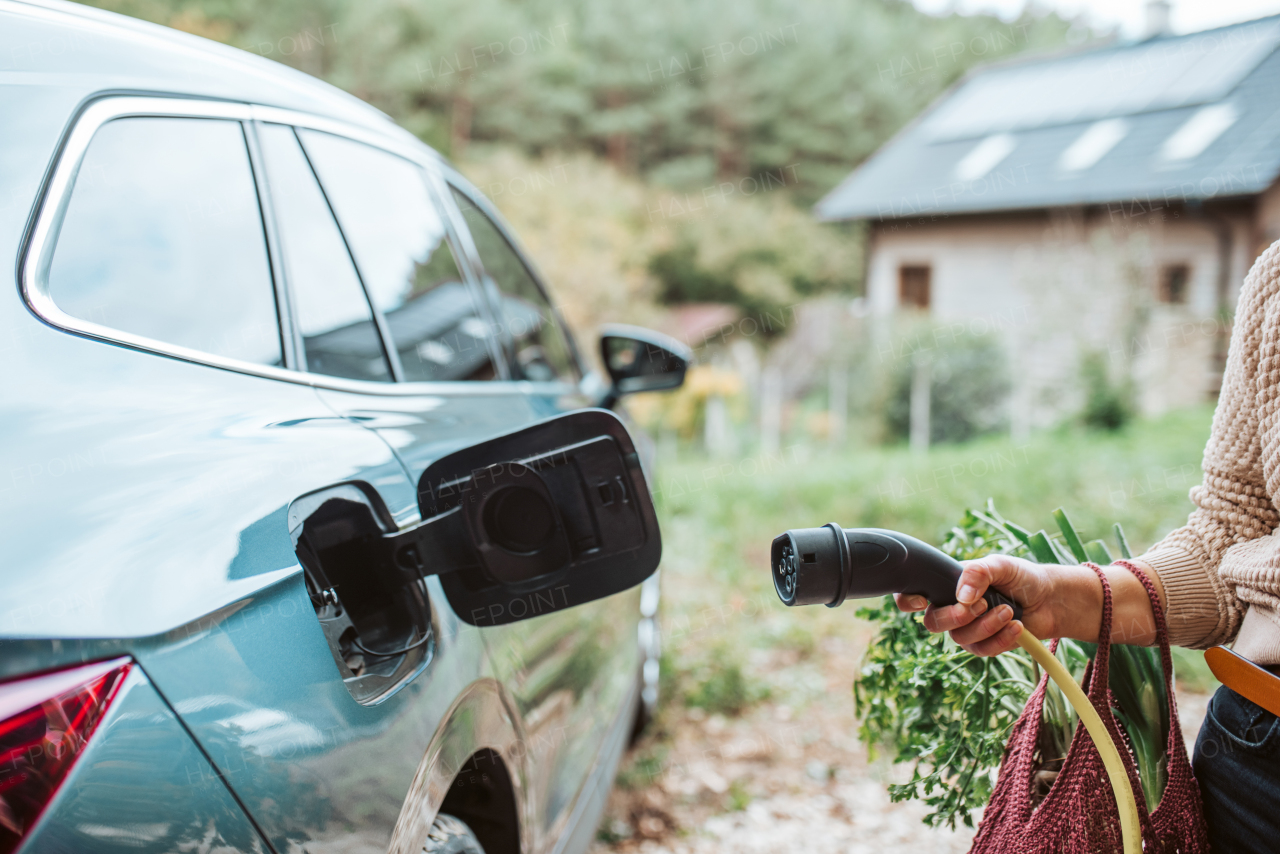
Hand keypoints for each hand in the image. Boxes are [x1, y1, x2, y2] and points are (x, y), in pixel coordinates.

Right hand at [894, 555, 1084, 655]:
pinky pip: (982, 651)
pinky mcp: (985, 645)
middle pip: (933, 623)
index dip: (907, 601)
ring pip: (960, 639)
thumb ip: (978, 573)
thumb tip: (961, 596)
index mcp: (947, 585)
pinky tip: (1017, 626)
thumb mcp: (1000, 564)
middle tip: (981, 605)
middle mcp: (952, 608)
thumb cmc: (1022, 577)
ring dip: (986, 626)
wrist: (1051, 599)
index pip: (913, 595)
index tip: (923, 601)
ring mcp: (967, 629)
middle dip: (956, 617)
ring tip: (1009, 611)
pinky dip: (1001, 639)